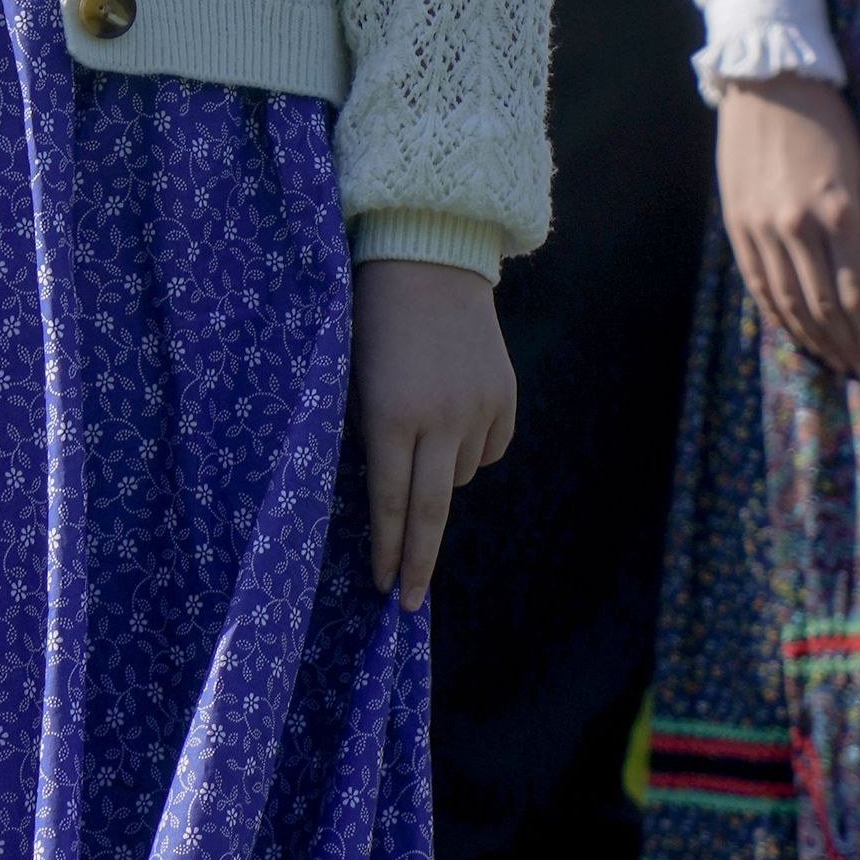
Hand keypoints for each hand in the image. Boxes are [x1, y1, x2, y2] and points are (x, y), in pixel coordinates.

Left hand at [353, 256, 516, 608]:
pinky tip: (454, 415)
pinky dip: (470, 448)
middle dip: (417, 562)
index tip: (383, 588)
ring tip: (421, 429)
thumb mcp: (352, 379)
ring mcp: (481, 409)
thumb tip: (383, 499)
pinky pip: (489, 449)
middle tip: (407, 602)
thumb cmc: (372, 318)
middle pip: (431, 511)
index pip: (389, 502)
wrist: (429, 257)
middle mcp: (442, 419)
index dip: (386, 550)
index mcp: (392, 416)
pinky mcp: (507, 398)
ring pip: (461, 476)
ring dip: (440, 474)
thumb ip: (367, 436)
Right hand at [715, 73, 859, 382]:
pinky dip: (775, 312)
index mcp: (838, 211)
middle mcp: (799, 226)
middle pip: (822, 305)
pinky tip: (791, 329)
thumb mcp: (858, 168)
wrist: (768, 81)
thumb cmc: (825, 118)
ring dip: (811, 336)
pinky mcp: (738, 222)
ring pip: (787, 300)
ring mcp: (763, 226)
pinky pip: (757, 281)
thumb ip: (859, 223)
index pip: (855, 293)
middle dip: (843, 343)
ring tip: (830, 359)